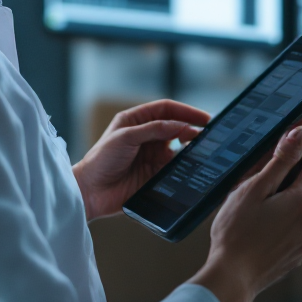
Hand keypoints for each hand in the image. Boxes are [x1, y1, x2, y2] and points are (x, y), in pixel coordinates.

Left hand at [72, 100, 209, 220]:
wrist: (91, 192)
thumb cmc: (101, 159)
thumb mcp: (125, 137)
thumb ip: (153, 129)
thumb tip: (180, 125)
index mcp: (136, 121)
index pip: (166, 109)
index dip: (186, 111)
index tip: (204, 118)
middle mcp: (147, 136)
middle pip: (176, 128)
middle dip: (193, 129)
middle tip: (210, 135)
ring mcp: (152, 156)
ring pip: (179, 149)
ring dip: (192, 149)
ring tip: (206, 151)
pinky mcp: (155, 175)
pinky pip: (175, 169)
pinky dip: (186, 167)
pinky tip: (195, 168)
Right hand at [191, 117, 301, 301]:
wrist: (231, 278)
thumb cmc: (236, 230)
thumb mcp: (254, 188)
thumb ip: (280, 160)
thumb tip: (299, 134)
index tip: (297, 130)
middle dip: (296, 166)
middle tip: (275, 152)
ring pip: (301, 206)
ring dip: (288, 192)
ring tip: (260, 189)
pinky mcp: (295, 254)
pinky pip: (295, 225)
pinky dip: (284, 213)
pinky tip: (262, 216)